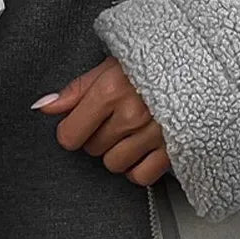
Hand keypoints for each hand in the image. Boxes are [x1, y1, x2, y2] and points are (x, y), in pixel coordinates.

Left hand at [32, 56, 170, 186]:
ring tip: (130, 129)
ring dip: (118, 151)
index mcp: (110, 90)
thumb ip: (76, 89)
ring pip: (114, 164)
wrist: (195, 63)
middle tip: (114, 116)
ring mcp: (153, 134)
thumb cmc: (151, 63)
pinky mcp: (174, 149)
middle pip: (93, 148)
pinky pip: (141, 176)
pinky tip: (142, 147)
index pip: (70, 134)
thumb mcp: (110, 66)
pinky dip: (138, 167)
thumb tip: (43, 106)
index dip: (72, 130)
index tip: (80, 123)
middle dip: (98, 135)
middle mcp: (131, 114)